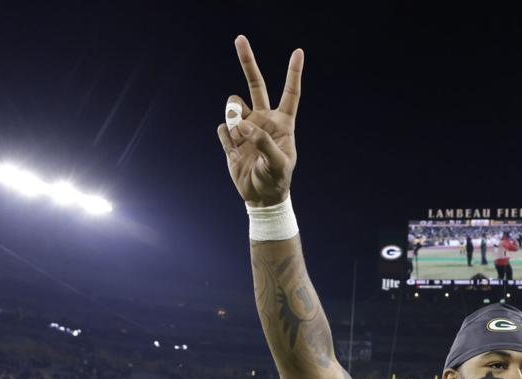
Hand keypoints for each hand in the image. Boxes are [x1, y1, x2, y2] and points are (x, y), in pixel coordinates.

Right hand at [217, 36, 303, 206]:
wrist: (260, 197)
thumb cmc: (276, 180)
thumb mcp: (278, 165)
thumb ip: (264, 143)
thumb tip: (244, 126)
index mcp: (282, 123)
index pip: (290, 94)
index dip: (293, 73)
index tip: (298, 52)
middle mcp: (264, 119)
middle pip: (255, 84)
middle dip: (247, 61)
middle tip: (240, 38)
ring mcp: (246, 127)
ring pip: (233, 106)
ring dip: (234, 117)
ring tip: (241, 138)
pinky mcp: (231, 137)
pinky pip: (223, 128)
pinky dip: (227, 140)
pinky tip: (235, 154)